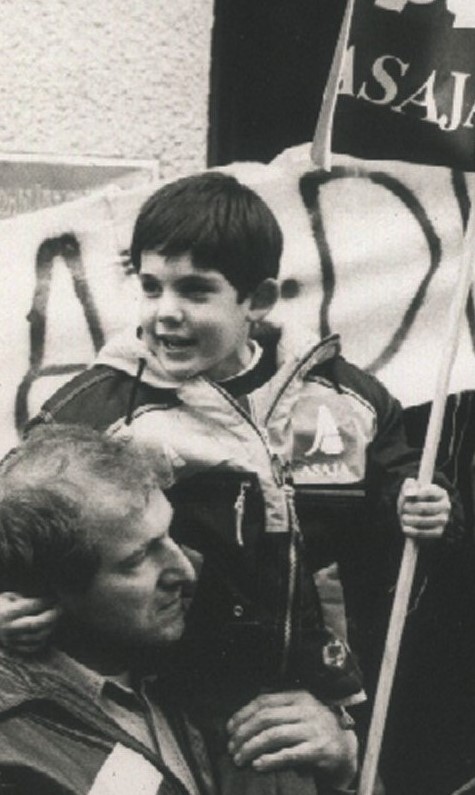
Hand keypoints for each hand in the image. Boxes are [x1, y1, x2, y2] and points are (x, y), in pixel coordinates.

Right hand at [0, 592, 60, 653]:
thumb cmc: (2, 606)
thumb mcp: (9, 597)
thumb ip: (24, 597)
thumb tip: (45, 594)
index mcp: (6, 614)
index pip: (30, 606)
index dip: (44, 601)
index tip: (53, 597)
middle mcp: (9, 629)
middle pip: (36, 624)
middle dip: (51, 615)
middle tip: (59, 607)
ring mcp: (13, 641)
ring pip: (38, 637)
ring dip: (51, 626)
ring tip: (56, 617)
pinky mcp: (16, 649)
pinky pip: (35, 646)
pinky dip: (45, 638)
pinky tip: (49, 628)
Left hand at [226, 691, 357, 788]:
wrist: (345, 747)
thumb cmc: (315, 727)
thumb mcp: (300, 709)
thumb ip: (279, 705)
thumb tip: (246, 709)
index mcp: (298, 695)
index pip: (264, 701)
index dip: (243, 714)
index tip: (229, 729)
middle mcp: (306, 709)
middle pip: (266, 718)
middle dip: (244, 733)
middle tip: (231, 748)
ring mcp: (313, 729)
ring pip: (274, 735)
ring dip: (252, 747)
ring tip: (239, 759)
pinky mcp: (319, 750)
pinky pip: (289, 754)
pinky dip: (270, 760)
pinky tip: (258, 764)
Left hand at [397, 478, 449, 538]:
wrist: (413, 517)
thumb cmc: (412, 500)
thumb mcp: (409, 490)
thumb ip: (409, 486)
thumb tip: (409, 493)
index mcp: (440, 492)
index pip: (428, 492)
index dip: (416, 494)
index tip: (406, 495)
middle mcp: (445, 506)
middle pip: (425, 507)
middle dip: (411, 508)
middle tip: (404, 508)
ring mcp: (443, 519)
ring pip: (427, 521)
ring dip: (412, 520)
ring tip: (404, 518)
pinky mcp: (439, 531)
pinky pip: (427, 533)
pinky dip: (415, 531)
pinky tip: (405, 528)